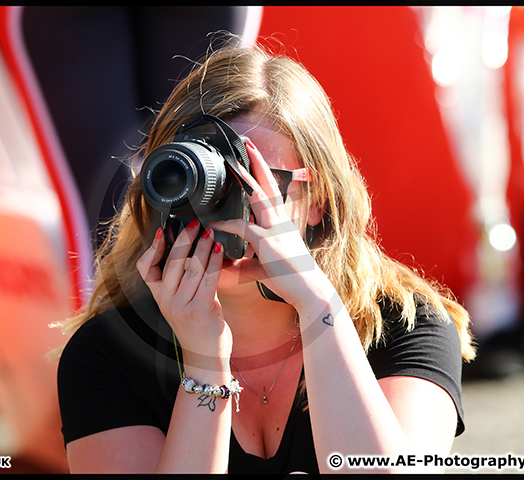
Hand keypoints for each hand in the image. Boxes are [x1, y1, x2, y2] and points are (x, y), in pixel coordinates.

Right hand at [136, 219, 231, 375]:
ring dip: (202, 247)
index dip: (152, 248)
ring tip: (210, 233)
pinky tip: (220, 251)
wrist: (205, 359)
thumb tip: (195, 251)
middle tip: (194, 224)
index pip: (145, 268)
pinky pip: (208, 279)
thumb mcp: (183, 302)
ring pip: (191, 268)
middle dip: (184, 239)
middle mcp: (166, 301)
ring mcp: (181, 306)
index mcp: (159, 297)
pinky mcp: (199, 310)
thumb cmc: (198, 327)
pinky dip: (214, 262)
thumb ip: (186, 280)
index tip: (162, 230)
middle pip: (172, 262)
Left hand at [210, 142, 324, 307]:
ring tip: (235, 164)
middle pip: (269, 185)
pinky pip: (244, 228)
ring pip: (260, 198)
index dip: (263, 175)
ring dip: (247, 179)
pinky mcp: (268, 244)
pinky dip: (227, 225)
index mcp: (282, 224)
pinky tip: (214, 224)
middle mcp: (281, 222)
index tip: (254, 159)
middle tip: (248, 145)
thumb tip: (224, 263)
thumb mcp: (263, 268)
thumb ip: (243, 262)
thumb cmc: (291, 280)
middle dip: (258, 163)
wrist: (310, 292)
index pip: (273, 192)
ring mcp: (276, 230)